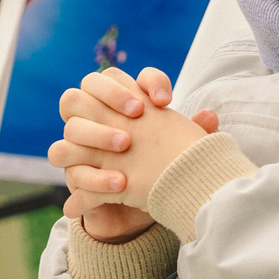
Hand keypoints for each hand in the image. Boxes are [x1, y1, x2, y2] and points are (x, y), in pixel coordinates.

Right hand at [47, 67, 217, 236]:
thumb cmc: (163, 167)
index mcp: (122, 102)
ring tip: (125, 146)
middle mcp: (95, 116)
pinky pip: (69, 165)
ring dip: (96, 132)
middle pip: (87, 85)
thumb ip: (193, 133)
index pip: (124, 73)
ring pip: (71, 124)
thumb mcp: (181, 151)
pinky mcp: (74, 172)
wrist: (146, 205)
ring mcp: (79, 143)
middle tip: (138, 114)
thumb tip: (209, 116)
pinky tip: (120, 182)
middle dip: (111, 94)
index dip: (144, 81)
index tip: (166, 101)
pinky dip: (94, 175)